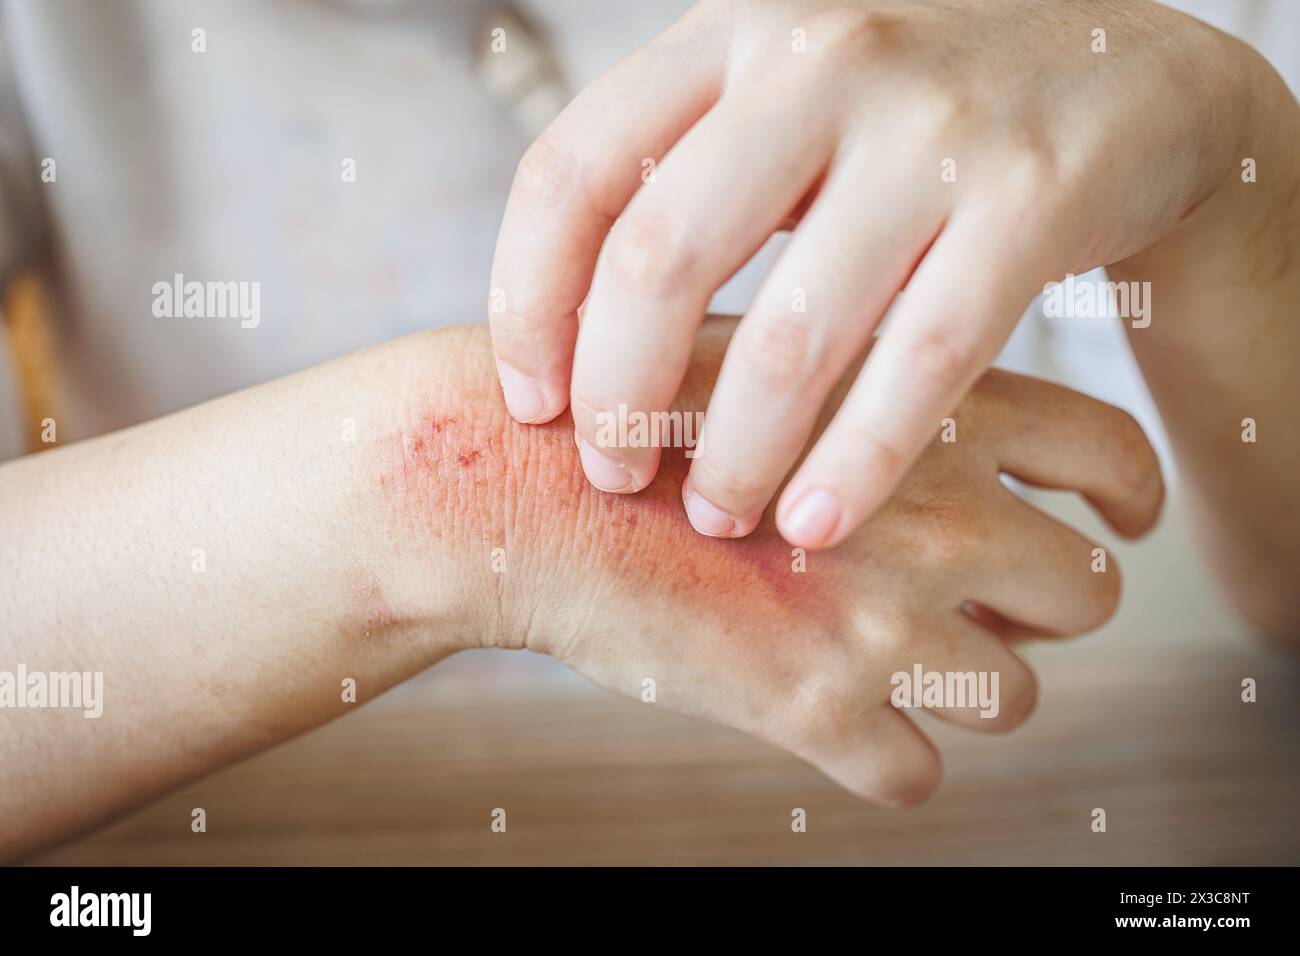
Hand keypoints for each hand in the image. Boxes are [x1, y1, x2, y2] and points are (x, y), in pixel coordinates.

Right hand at [412, 320, 1163, 805]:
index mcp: (936, 409)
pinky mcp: (816, 709)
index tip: (1111, 524)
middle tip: (968, 600)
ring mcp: (884, 619)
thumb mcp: (785, 356)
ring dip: (961, 686)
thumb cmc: (636, 411)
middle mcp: (938, 515)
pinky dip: (880, 758)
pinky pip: (915, 778)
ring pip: (1015, 698)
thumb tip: (973, 459)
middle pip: (1084, 593)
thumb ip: (888, 394)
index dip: (1126, 500)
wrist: (519, 483)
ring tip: (873, 651)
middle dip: (1039, 606)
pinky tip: (822, 714)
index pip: (1113, 459)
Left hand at [487, 0, 1238, 548]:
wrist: (1125, 74)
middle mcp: (818, 62)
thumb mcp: (785, 110)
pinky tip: (818, 527)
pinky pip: (923, 362)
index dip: (529, 305)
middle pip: (659, 262)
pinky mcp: (1034, 198)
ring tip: (720, 520)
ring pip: (793, 334)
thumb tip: (561, 336)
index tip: (531, 405)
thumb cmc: (912, 119)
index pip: (572, 175)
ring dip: (736, 455)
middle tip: (614, 480)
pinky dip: (860, 462)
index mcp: (729, 38)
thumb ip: (683, 185)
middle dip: (619, 400)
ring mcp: (932, 127)